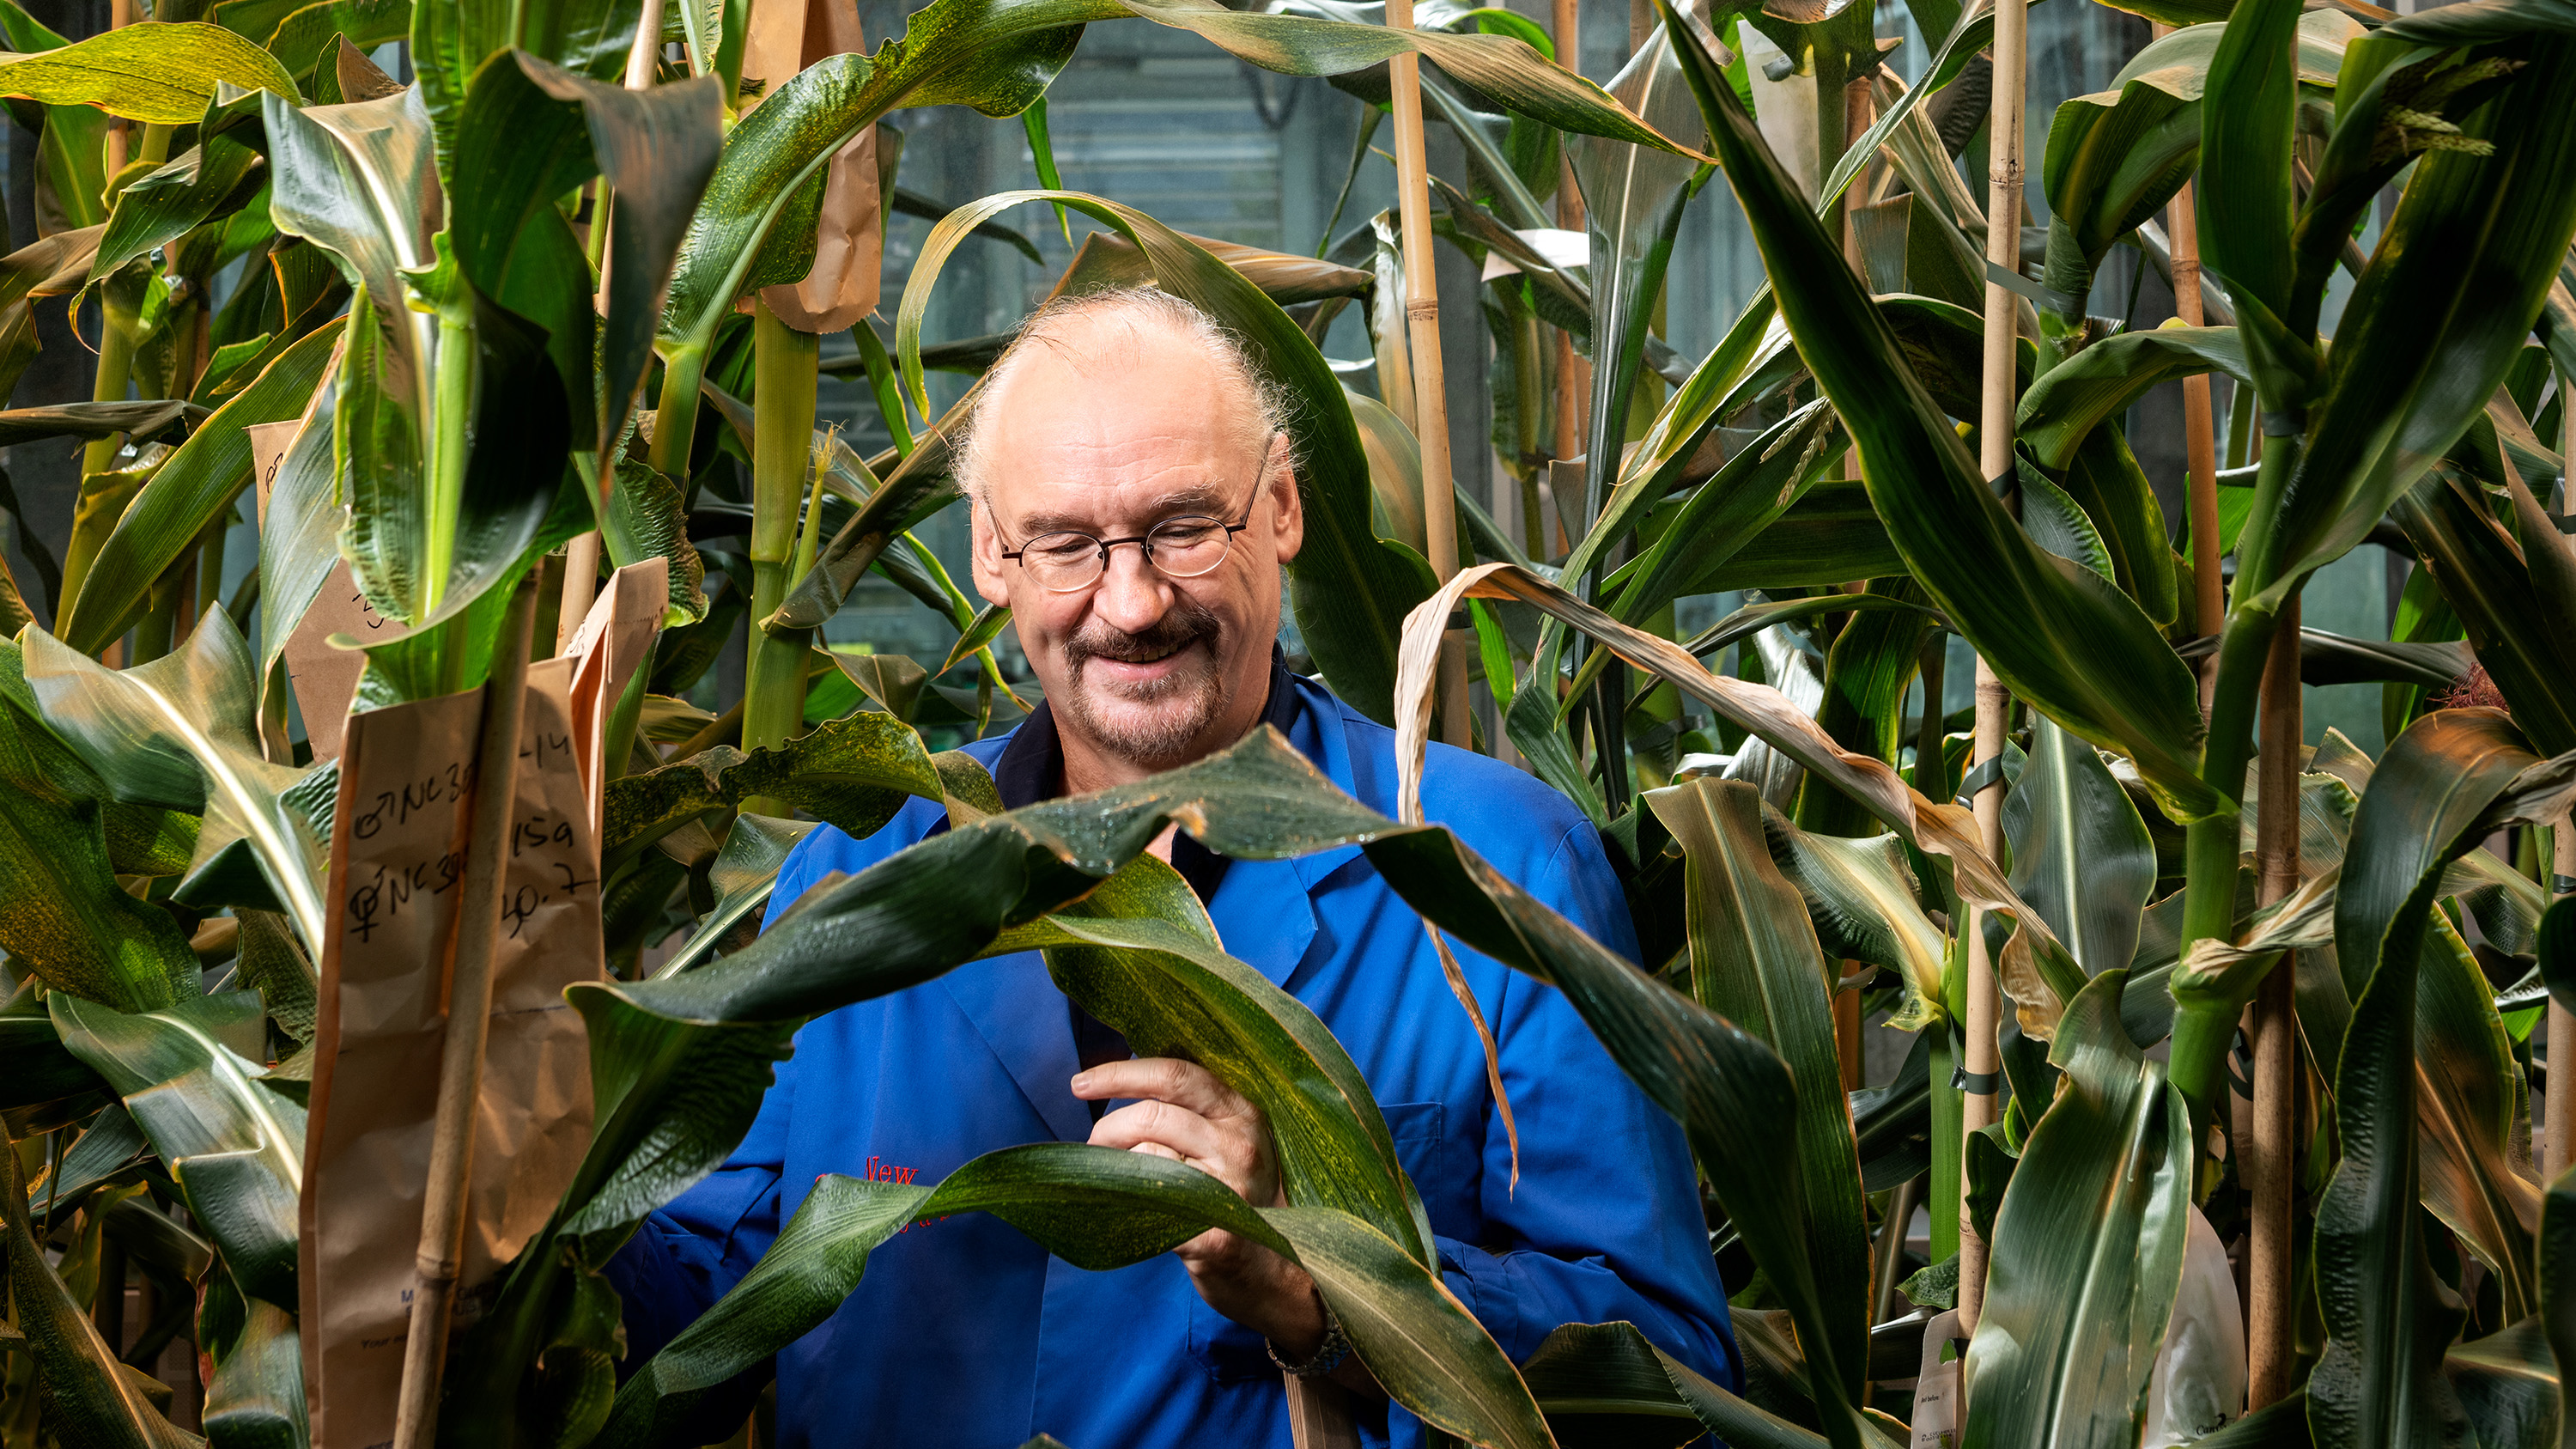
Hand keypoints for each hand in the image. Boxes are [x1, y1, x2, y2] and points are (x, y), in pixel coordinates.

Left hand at [1073, 1057, 1325, 1353]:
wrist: (1279, 1275)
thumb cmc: (1239, 1203)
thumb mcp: (1230, 1144)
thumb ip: (1189, 1114)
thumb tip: (1118, 1086)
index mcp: (1243, 1112)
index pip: (1177, 1074)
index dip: (1122, 1074)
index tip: (1080, 1084)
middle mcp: (1241, 1144)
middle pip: (1153, 1114)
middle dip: (1108, 1127)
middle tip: (1092, 1146)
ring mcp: (1230, 1190)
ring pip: (1147, 1156)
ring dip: (1116, 1169)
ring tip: (1116, 1183)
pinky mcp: (1213, 1235)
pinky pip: (1149, 1206)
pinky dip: (1126, 1204)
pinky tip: (1127, 1212)